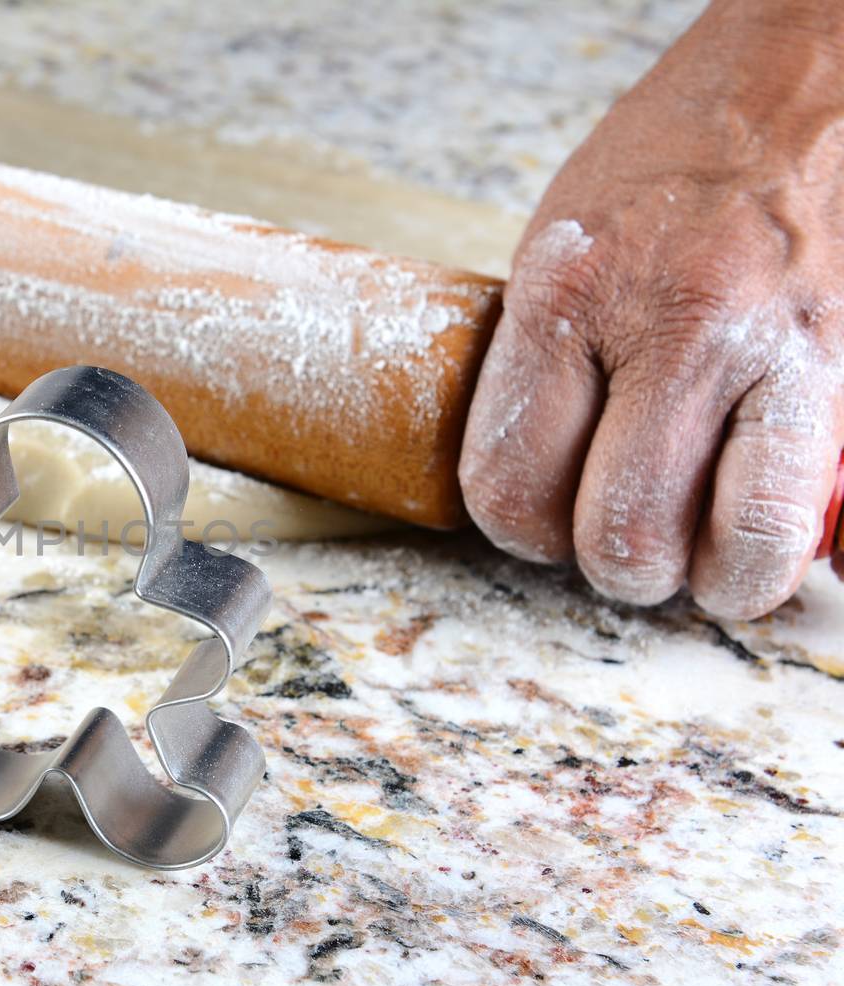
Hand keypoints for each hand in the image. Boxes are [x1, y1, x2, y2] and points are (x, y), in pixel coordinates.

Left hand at [459, 0, 843, 619]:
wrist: (809, 74)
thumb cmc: (677, 157)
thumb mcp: (566, 241)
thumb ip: (548, 358)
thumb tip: (538, 475)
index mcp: (566, 296)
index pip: (507, 480)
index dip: (519, 530)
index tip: (540, 522)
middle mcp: (665, 326)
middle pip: (614, 534)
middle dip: (613, 566)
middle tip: (624, 543)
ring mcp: (766, 350)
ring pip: (723, 547)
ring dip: (706, 578)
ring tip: (701, 555)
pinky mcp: (840, 366)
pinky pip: (804, 514)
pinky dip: (779, 554)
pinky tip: (765, 537)